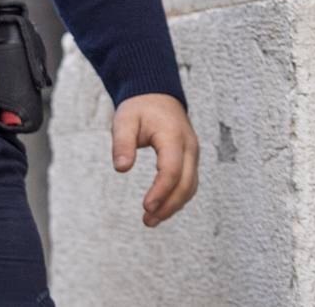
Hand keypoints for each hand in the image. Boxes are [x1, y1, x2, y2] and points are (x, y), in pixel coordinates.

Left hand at [112, 92, 198, 227]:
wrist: (157, 95)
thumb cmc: (140, 107)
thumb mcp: (124, 120)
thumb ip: (122, 143)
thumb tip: (121, 169)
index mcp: (173, 136)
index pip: (171, 170)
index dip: (160, 191)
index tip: (146, 207)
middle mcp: (189, 147)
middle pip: (186, 184)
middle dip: (168, 205)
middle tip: (148, 220)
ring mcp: (192, 154)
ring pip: (190, 187)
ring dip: (173, 206)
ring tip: (151, 220)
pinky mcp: (190, 159)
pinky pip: (188, 183)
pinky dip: (177, 198)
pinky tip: (161, 208)